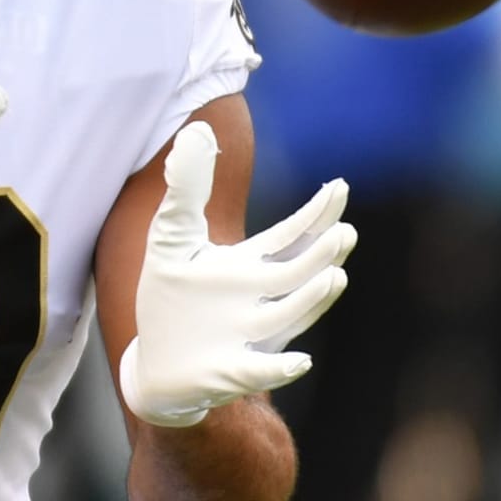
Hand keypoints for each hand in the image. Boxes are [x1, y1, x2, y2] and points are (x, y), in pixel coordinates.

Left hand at [119, 121, 354, 427]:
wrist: (155, 363)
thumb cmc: (171, 297)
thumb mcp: (173, 236)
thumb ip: (187, 188)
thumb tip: (199, 130)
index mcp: (249, 267)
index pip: (290, 237)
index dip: (315, 214)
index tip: (339, 186)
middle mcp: (259, 300)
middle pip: (298, 273)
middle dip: (322, 253)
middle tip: (344, 232)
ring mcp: (249, 336)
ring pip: (288, 315)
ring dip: (311, 299)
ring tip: (333, 276)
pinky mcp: (230, 371)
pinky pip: (261, 369)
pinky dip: (281, 366)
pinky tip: (301, 359)